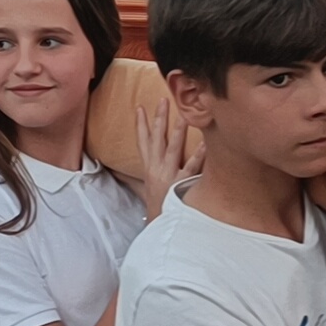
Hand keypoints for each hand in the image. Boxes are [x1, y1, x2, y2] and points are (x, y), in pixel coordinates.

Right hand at [127, 98, 205, 219]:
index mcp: (148, 168)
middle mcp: (156, 169)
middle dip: (158, 119)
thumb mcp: (142, 191)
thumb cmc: (156, 207)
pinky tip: (206, 142)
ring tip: (183, 115)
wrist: (160, 225)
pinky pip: (191, 166)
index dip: (140, 125)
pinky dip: (199, 154)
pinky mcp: (181, 184)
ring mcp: (168, 175)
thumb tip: (119, 173)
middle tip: (164, 100)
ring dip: (177, 131)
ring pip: (172, 148)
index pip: (142, 142)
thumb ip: (132, 180)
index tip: (139, 108)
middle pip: (156, 139)